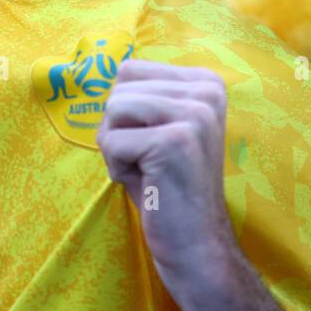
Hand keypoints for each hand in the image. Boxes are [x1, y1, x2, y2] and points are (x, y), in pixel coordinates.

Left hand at [97, 60, 235, 279]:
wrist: (197, 243)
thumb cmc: (167, 187)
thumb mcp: (158, 128)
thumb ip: (141, 97)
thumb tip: (103, 67)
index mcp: (206, 82)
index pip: (129, 70)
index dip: (125, 111)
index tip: (153, 142)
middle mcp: (207, 90)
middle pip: (119, 88)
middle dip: (118, 129)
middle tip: (149, 161)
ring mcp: (195, 114)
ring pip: (112, 110)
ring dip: (117, 147)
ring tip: (148, 171)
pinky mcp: (175, 141)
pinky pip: (111, 141)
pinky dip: (117, 168)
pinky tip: (148, 184)